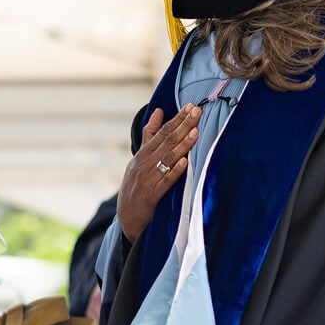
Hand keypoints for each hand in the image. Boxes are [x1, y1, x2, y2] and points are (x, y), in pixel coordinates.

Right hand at [117, 105, 199, 241]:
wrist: (127, 218)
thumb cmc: (137, 184)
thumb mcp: (140, 158)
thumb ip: (150, 135)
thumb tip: (159, 111)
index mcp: (142, 154)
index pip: (162, 132)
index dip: (177, 119)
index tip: (191, 106)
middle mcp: (143, 164)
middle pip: (166, 142)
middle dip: (183, 125)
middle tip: (197, 111)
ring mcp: (147, 179)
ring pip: (166, 159)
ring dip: (182, 145)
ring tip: (195, 132)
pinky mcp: (151, 196)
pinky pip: (164, 182)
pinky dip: (174, 172)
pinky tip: (184, 163)